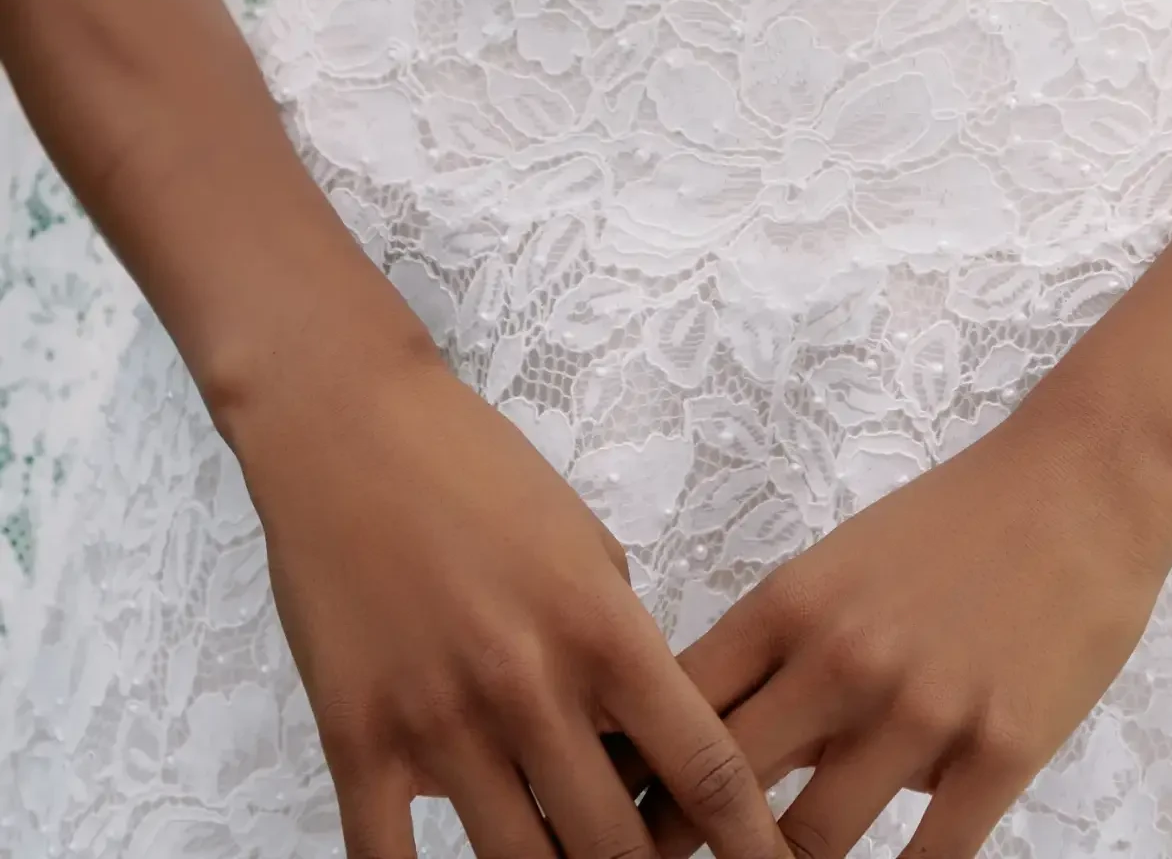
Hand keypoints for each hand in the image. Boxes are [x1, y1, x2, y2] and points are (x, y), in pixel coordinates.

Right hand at [237, 345, 790, 858]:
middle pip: (616, 846)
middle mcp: (530, 685)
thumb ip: (618, 641)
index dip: (749, 841)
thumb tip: (642, 739)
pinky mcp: (357, 739)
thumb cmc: (475, 469)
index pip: (703, 765)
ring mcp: (440, 720)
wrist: (348, 427)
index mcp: (601, 628)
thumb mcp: (584, 541)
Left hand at [642, 400, 1171, 858]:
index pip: (677, 708)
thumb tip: (743, 749)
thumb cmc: (960, 517)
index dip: (636, 776)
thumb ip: (788, 651)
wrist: (1082, 479)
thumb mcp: (846, 562)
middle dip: (688, 841)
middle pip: (724, 785)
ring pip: (815, 842)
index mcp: (792, 602)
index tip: (614, 821)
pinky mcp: (1002, 747)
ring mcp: (922, 707)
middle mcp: (842, 657)